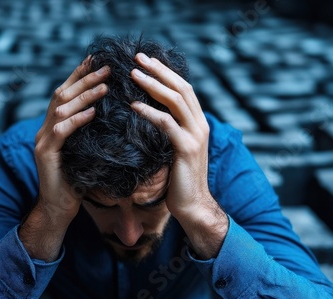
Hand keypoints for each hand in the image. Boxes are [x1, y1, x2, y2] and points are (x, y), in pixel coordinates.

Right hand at [19, 57, 108, 260]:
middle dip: (84, 79)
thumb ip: (90, 135)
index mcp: (53, 127)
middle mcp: (44, 130)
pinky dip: (77, 120)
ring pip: (61, 109)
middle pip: (62, 96)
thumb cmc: (75, 183)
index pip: (66, 95)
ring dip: (84, 95)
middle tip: (106, 67)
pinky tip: (92, 112)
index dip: (80, 77)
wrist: (57, 210)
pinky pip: (61, 132)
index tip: (97, 61)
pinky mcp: (45, 155)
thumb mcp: (84, 153)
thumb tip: (111, 118)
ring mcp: (43, 141)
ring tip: (104, 84)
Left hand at [130, 53, 226, 258]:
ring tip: (132, 74)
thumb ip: (169, 132)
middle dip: (158, 70)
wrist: (193, 205)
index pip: (183, 90)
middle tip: (137, 58)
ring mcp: (195, 136)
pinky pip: (166, 124)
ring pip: (175, 101)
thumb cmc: (180, 180)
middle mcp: (200, 125)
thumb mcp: (174, 150)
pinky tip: (133, 106)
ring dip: (152, 85)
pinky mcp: (186, 149)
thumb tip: (148, 117)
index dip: (165, 73)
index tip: (146, 62)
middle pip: (180, 88)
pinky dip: (149, 113)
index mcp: (197, 123)